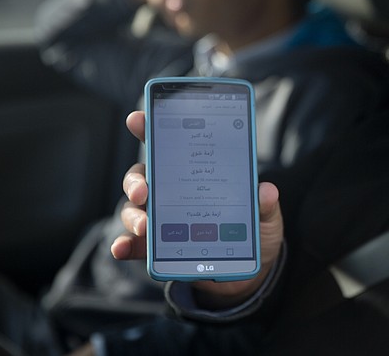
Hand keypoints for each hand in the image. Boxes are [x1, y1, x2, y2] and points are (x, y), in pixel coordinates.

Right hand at [111, 111, 284, 306]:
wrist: (248, 269)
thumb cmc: (253, 233)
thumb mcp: (265, 218)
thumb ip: (265, 205)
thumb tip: (266, 191)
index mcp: (194, 173)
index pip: (167, 145)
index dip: (149, 128)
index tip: (137, 118)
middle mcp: (171, 191)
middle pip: (143, 176)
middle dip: (136, 180)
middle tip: (143, 191)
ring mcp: (161, 219)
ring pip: (134, 209)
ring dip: (134, 215)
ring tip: (145, 226)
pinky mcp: (157, 247)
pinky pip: (134, 244)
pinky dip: (125, 245)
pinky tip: (122, 249)